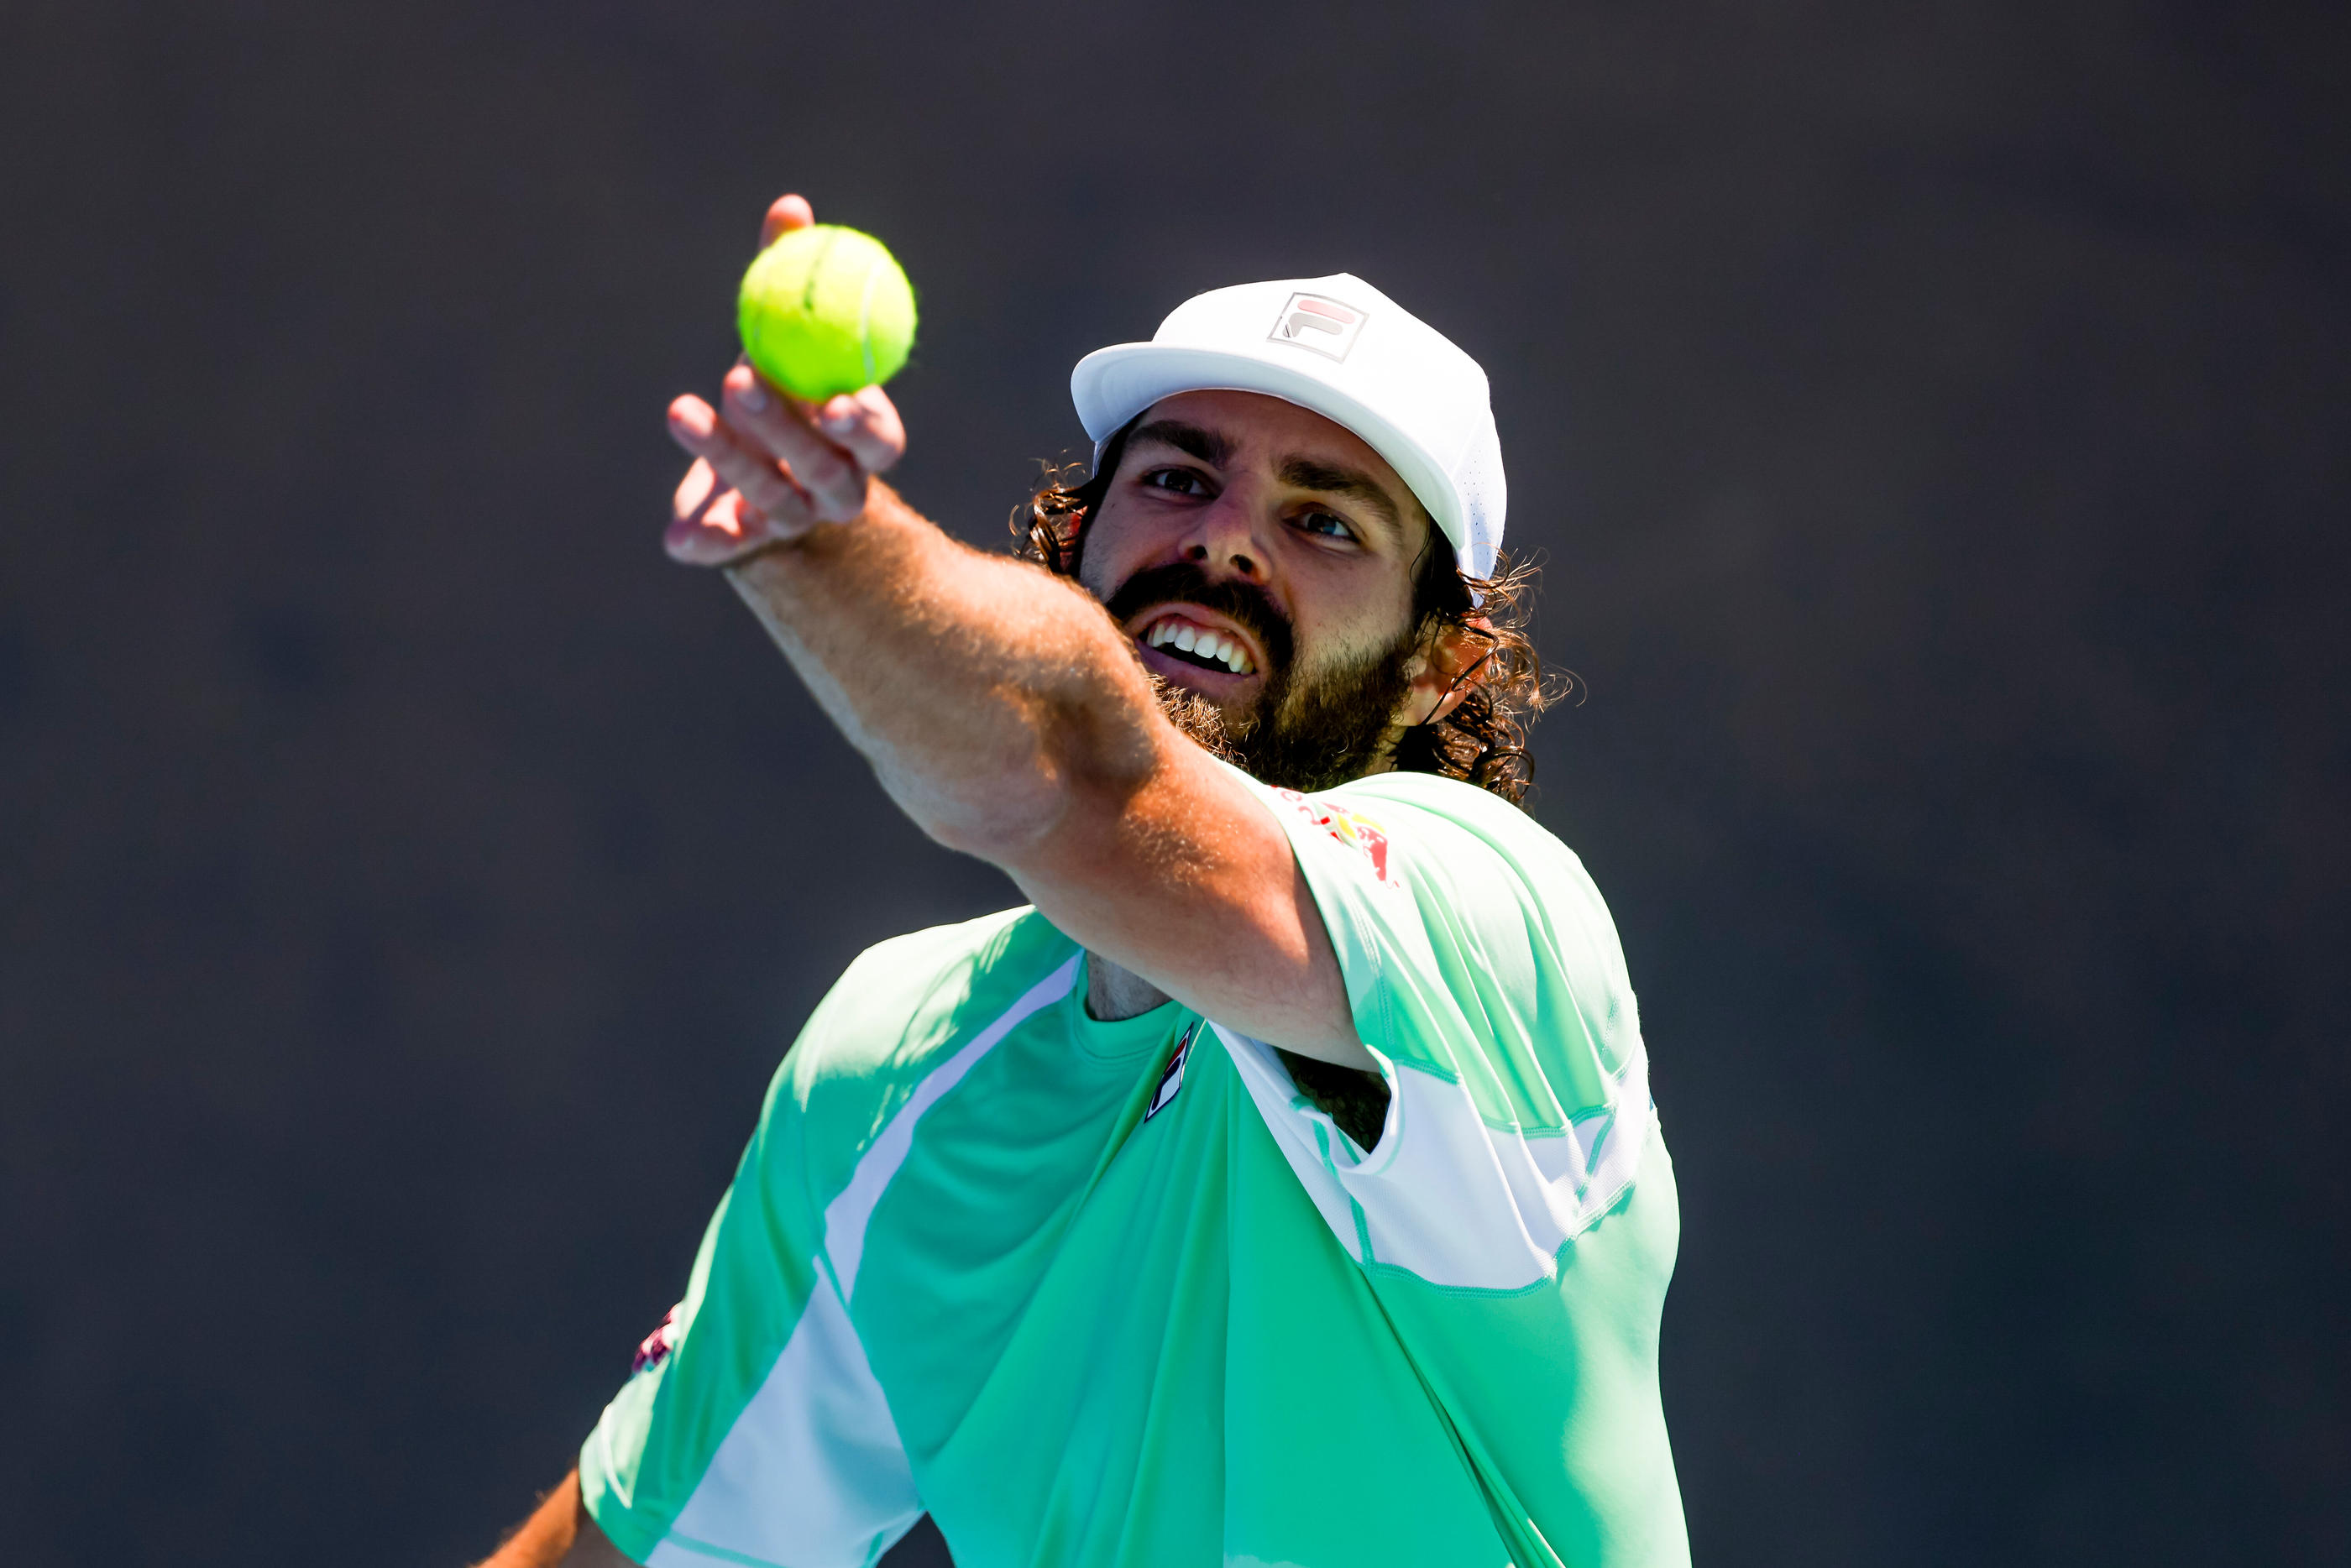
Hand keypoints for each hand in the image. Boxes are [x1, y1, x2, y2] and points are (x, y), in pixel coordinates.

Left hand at [663, 193, 908, 566]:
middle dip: (785, 430)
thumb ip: (791, 279)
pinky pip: (726, 547)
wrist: (746, 463)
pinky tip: (676, 538)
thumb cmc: (780, 386)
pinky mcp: (744, 543)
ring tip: (680, 407)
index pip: (882, 441)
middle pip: (825, 471)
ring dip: (725, 454)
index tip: (835, 398)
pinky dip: (705, 542)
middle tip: (740, 380)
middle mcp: (839, 489)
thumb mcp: (782, 335)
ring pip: (770, 497)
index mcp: (865, 443)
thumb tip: (790, 208)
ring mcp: (793, 521)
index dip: (865, 425)